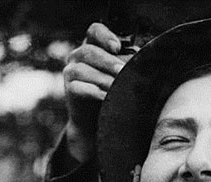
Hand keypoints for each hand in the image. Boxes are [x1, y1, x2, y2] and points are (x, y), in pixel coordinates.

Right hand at [63, 22, 130, 162]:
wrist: (95, 120)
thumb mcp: (119, 75)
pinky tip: (106, 97)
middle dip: (108, 62)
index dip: (104, 36)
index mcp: (92, 46)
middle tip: (122, 71)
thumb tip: (140, 56)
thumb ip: (125, 63)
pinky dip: (94, 92)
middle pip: (90, 51)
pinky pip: (79, 88)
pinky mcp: (69, 89)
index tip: (117, 47)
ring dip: (102, 78)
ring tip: (116, 87)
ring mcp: (71, 71)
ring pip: (83, 70)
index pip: (94, 31)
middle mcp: (78, 55)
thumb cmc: (110, 93)